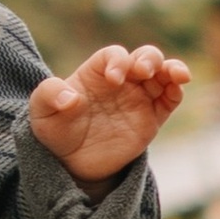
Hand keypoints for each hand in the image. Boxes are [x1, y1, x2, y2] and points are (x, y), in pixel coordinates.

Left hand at [27, 44, 189, 194]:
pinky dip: (177, 91)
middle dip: (149, 59)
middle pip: (144, 57)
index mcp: (96, 72)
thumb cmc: (55, 130)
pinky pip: (170, 99)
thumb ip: (49, 96)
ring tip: (177, 75)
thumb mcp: (41, 112)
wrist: (72, 163)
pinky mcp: (151, 118)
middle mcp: (121, 81)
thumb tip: (70, 98)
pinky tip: (178, 88)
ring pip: (163, 74)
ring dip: (172, 69)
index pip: (113, 55)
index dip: (117, 61)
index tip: (112, 80)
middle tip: (143, 72)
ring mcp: (138, 98)